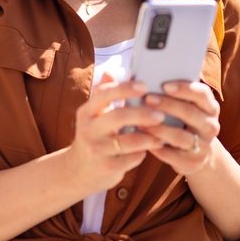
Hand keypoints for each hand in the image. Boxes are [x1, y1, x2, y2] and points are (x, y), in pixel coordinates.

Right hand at [68, 71, 165, 190]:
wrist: (78, 170)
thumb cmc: (94, 136)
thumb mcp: (94, 115)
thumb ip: (105, 94)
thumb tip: (114, 70)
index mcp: (87, 111)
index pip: (105, 94)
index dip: (125, 89)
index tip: (145, 86)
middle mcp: (88, 129)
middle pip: (117, 117)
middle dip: (142, 114)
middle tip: (161, 114)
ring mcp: (97, 149)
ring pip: (127, 142)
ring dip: (148, 137)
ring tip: (161, 135)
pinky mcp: (106, 167)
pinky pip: (130, 159)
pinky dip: (143, 154)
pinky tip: (151, 150)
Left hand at [140, 81, 220, 176]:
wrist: (196, 154)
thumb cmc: (183, 122)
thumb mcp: (186, 107)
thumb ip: (173, 93)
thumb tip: (146, 77)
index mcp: (210, 107)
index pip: (202, 94)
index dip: (184, 88)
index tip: (164, 85)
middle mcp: (211, 126)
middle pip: (190, 113)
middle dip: (167, 105)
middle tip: (147, 99)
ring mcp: (203, 146)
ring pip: (180, 136)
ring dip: (158, 128)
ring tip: (140, 122)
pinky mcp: (192, 163)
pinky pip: (172, 155)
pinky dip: (155, 146)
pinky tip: (142, 139)